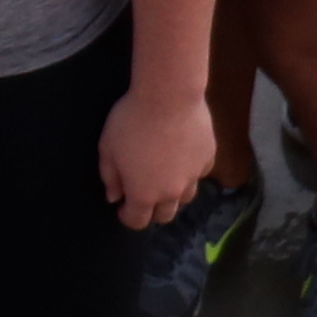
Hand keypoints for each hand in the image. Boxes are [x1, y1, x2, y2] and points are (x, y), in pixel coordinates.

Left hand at [99, 79, 216, 229]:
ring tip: (165, 176)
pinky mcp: (208, 158)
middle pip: (165, 215)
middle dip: (152, 210)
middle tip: (144, 192)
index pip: (138, 221)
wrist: (168, 95)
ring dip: (174, 193)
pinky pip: (199, 173)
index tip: (121, 206)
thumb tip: (114, 197)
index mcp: (144, 194)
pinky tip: (183, 156)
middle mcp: (171, 192)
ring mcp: (193, 176)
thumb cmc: (131, 121)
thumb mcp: (107, 148)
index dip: (127, 217)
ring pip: (185, 197)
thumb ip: (109, 177)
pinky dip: (190, 171)